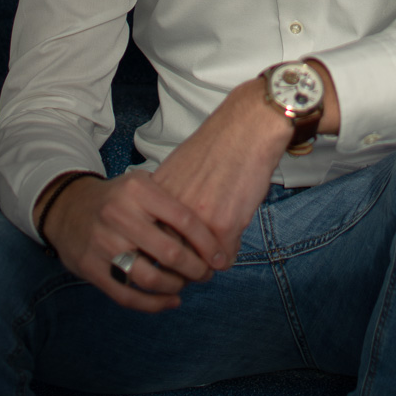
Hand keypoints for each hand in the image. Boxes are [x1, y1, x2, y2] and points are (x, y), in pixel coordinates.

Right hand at [37, 169, 225, 312]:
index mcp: (138, 191)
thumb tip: (214, 228)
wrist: (67, 206)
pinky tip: (170, 301)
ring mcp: (103, 244)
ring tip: (186, 284)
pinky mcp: (90, 268)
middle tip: (207, 273)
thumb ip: (171, 199)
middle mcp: (119, 216)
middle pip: (170, 252)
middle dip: (196, 269)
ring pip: (149, 278)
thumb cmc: (117, 197)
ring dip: (175, 286)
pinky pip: (126, 295)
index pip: (184, 219)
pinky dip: (153, 304)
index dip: (207, 243)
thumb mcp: (141, 183)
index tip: (220, 257)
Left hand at [152, 78, 292, 265]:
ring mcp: (195, 222)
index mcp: (155, 198)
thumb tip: (167, 230)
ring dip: (208, 264)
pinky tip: (234, 234)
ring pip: (199, 265)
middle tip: (197, 265)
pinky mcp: (223, 226)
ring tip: (217, 252)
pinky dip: (230, 253)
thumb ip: (169, 201)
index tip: (174, 258)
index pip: (148, 244)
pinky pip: (224, 259)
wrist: (247, 127)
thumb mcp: (178, 170)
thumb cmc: (217, 145)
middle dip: (184, 268)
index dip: (162, 256)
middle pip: (170, 260)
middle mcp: (169, 213)